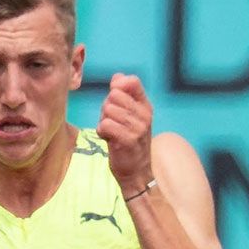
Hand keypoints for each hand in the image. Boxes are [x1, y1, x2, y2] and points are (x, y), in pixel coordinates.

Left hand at [99, 73, 155, 189]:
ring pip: (108, 110)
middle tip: (113, 122)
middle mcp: (145, 114)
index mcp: (145, 106)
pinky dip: (103, 132)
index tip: (116, 101)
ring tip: (112, 132)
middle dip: (107, 108)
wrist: (135, 171)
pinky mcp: (128, 139)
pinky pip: (105, 124)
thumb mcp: (129, 115)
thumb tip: (118, 77)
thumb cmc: (127, 139)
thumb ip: (123, 94)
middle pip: (114, 95)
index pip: (132, 82)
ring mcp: (138, 127)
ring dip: (104, 121)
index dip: (117, 87)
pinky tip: (109, 139)